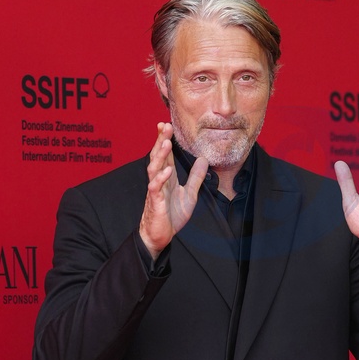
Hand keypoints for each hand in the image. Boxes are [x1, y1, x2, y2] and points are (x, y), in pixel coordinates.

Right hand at [139, 123, 207, 258]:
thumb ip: (195, 177)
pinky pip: (156, 188)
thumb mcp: (189, 193)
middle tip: (164, 125)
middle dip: (160, 140)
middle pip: (158, 156)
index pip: (165, 155)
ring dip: (160, 156)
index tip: (167, 124)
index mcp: (166, 177)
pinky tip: (167, 170)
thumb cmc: (171, 215)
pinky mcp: (155, 203)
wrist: (160, 235)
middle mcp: (159, 180)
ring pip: (154, 169)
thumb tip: (204, 160)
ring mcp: (156, 191)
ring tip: (165, 142)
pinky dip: (161, 178)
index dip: (165, 139)